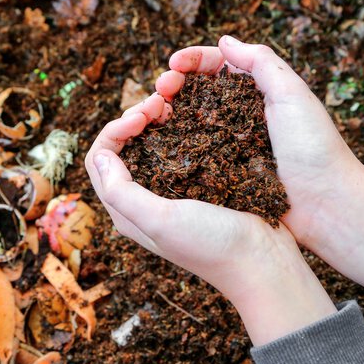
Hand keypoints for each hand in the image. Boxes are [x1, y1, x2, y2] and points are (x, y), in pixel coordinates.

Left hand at [85, 94, 335, 345]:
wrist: (263, 261)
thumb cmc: (212, 245)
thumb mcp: (161, 220)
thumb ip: (122, 192)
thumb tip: (101, 155)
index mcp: (127, 212)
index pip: (100, 160)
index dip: (114, 130)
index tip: (141, 116)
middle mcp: (144, 202)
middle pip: (122, 149)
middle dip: (133, 119)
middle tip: (159, 102)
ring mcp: (172, 192)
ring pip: (149, 145)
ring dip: (155, 120)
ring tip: (173, 103)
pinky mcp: (198, 185)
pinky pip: (178, 149)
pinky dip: (179, 128)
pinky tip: (193, 116)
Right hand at [161, 36, 363, 299]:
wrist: (326, 206)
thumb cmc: (314, 148)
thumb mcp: (292, 94)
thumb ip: (261, 62)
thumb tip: (225, 40)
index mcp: (259, 92)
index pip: (218, 66)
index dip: (193, 61)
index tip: (173, 64)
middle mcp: (241, 115)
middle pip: (198, 91)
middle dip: (174, 83)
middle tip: (160, 89)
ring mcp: (230, 145)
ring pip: (190, 120)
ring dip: (168, 112)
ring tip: (153, 112)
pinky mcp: (223, 173)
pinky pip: (193, 153)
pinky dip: (173, 143)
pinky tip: (160, 141)